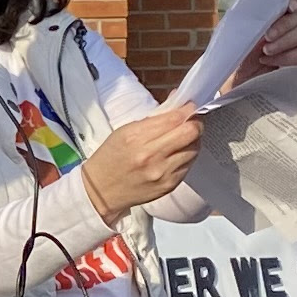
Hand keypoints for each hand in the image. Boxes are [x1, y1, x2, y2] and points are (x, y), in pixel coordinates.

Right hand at [82, 105, 206, 215]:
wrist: (102, 190)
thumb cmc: (111, 157)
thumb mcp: (125, 131)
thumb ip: (154, 119)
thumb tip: (179, 107)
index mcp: (137, 137)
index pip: (174, 118)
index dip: (187, 109)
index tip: (189, 106)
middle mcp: (151, 156)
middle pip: (191, 132)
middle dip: (194, 123)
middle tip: (191, 121)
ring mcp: (162, 173)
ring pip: (194, 148)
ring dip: (192, 140)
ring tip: (182, 138)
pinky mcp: (169, 185)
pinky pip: (189, 165)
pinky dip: (186, 156)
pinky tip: (177, 154)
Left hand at [233, 6, 296, 84]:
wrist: (237, 82)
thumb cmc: (237, 55)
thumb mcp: (239, 32)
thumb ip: (251, 16)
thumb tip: (259, 4)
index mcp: (277, 14)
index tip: (288, 7)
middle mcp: (292, 26)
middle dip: (283, 25)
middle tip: (266, 37)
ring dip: (283, 42)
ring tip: (265, 52)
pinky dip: (288, 57)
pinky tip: (272, 62)